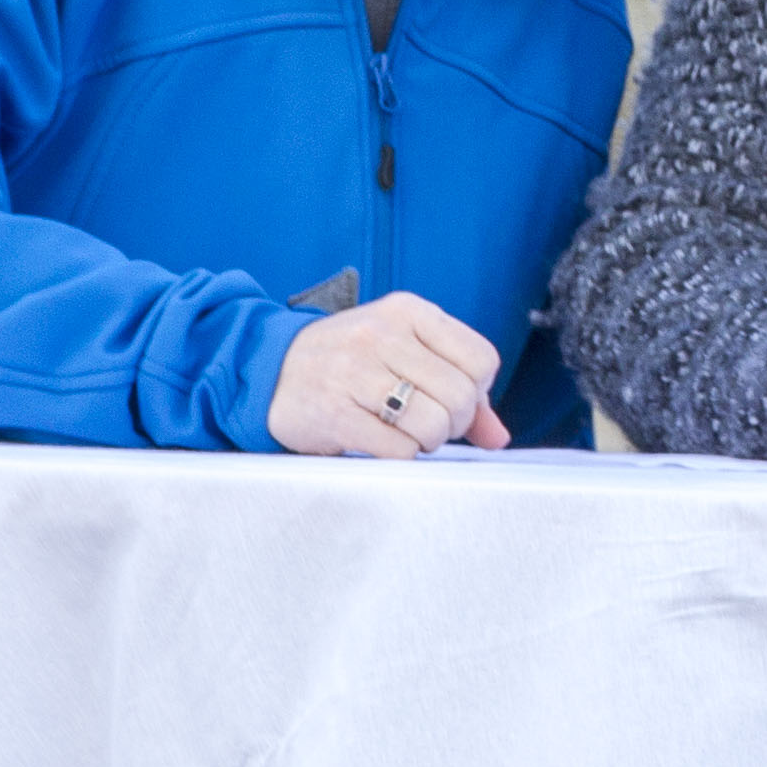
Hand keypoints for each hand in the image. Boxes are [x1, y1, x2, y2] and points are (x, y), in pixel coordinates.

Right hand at [271, 293, 509, 458]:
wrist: (269, 370)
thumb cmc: (349, 362)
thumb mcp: (404, 353)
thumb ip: (457, 386)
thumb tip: (498, 436)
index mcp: (409, 311)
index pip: (482, 359)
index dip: (477, 392)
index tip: (452, 399)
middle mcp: (383, 334)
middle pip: (461, 395)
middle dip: (454, 423)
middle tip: (429, 424)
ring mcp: (356, 371)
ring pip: (433, 424)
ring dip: (427, 442)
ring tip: (405, 433)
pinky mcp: (335, 412)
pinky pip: (398, 449)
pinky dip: (399, 455)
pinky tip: (379, 441)